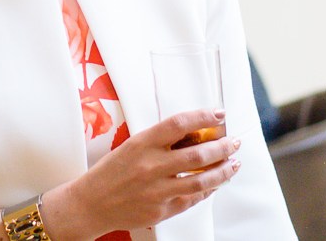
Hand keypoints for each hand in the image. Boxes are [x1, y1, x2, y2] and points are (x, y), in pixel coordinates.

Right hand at [41, 109, 239, 240]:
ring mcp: (157, 190)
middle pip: (197, 153)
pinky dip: (207, 190)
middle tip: (234, 141)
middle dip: (222, 146)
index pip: (179, 123)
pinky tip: (216, 183)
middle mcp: (151, 165)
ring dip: (222, 170)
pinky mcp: (161, 211)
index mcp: (143, 143)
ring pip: (200, 179)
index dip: (203, 116)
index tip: (219, 114)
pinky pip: (192, 199)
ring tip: (234, 163)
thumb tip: (195, 132)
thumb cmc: (112, 169)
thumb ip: (161, 140)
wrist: (92, 203)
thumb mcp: (133, 144)